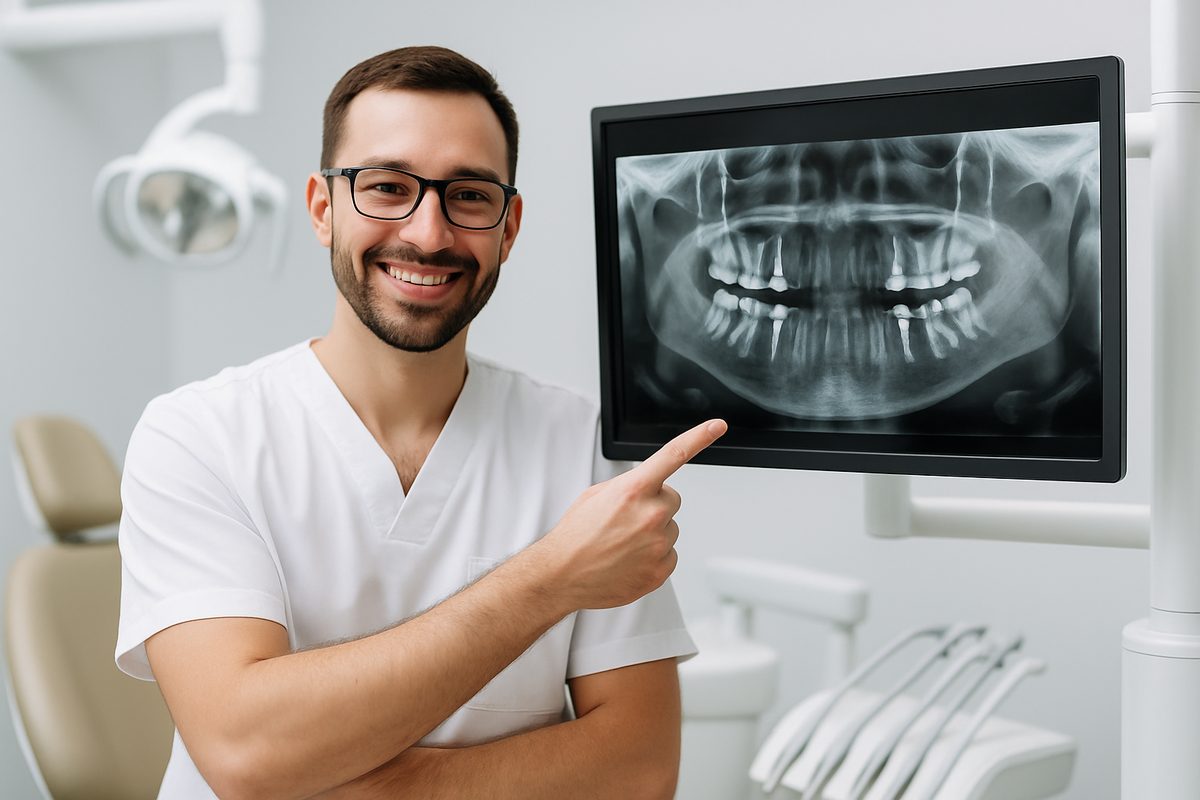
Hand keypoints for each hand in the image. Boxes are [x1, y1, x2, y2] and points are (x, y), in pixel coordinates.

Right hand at [530, 419, 726, 611]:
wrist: (561, 574)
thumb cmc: (576, 535)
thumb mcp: (596, 496)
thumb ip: (629, 486)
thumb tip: (648, 488)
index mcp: (633, 490)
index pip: (673, 455)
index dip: (699, 437)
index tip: (717, 426)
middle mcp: (650, 514)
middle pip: (671, 500)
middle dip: (654, 505)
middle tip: (626, 520)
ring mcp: (657, 544)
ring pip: (670, 529)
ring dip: (652, 533)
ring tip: (622, 544)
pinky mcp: (660, 569)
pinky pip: (669, 555)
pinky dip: (653, 557)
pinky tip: (629, 560)